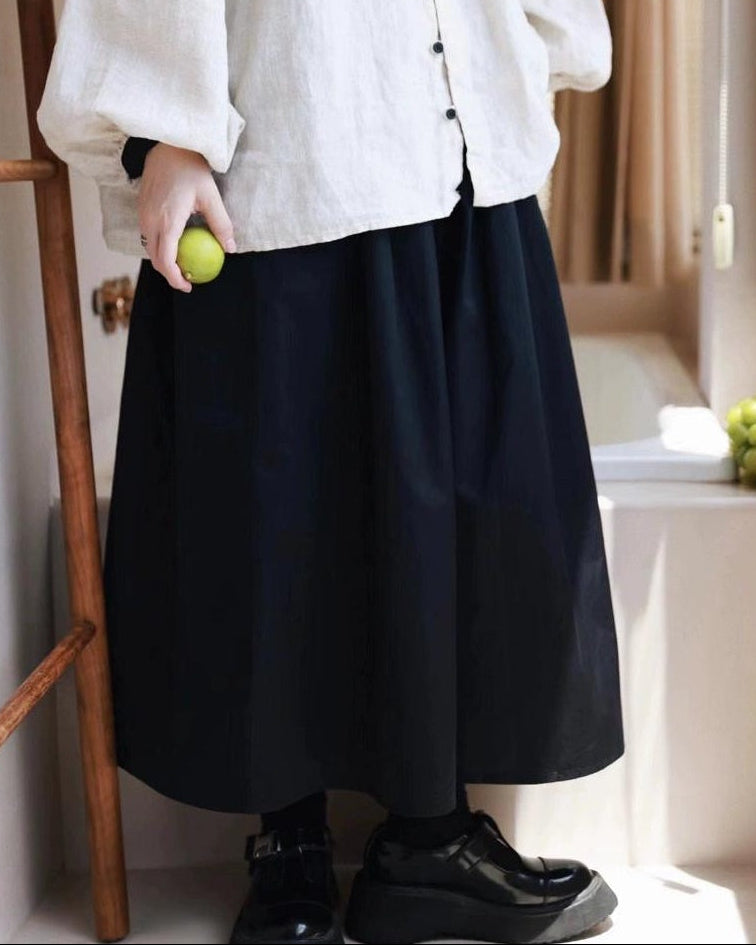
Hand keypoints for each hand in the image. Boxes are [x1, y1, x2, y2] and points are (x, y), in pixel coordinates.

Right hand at [137, 143, 235, 291]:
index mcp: (167, 221)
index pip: (166, 261)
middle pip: (155, 259)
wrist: (168, 146)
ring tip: (183, 264)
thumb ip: (221, 224)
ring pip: (150, 248)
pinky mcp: (141, 209)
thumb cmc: (191, 169)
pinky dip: (160, 247)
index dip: (175, 278)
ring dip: (164, 261)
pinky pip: (148, 236)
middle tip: (188, 280)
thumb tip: (230, 249)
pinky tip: (176, 245)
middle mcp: (150, 221)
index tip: (189, 285)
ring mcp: (142, 215)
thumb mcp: (211, 197)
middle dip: (170, 275)